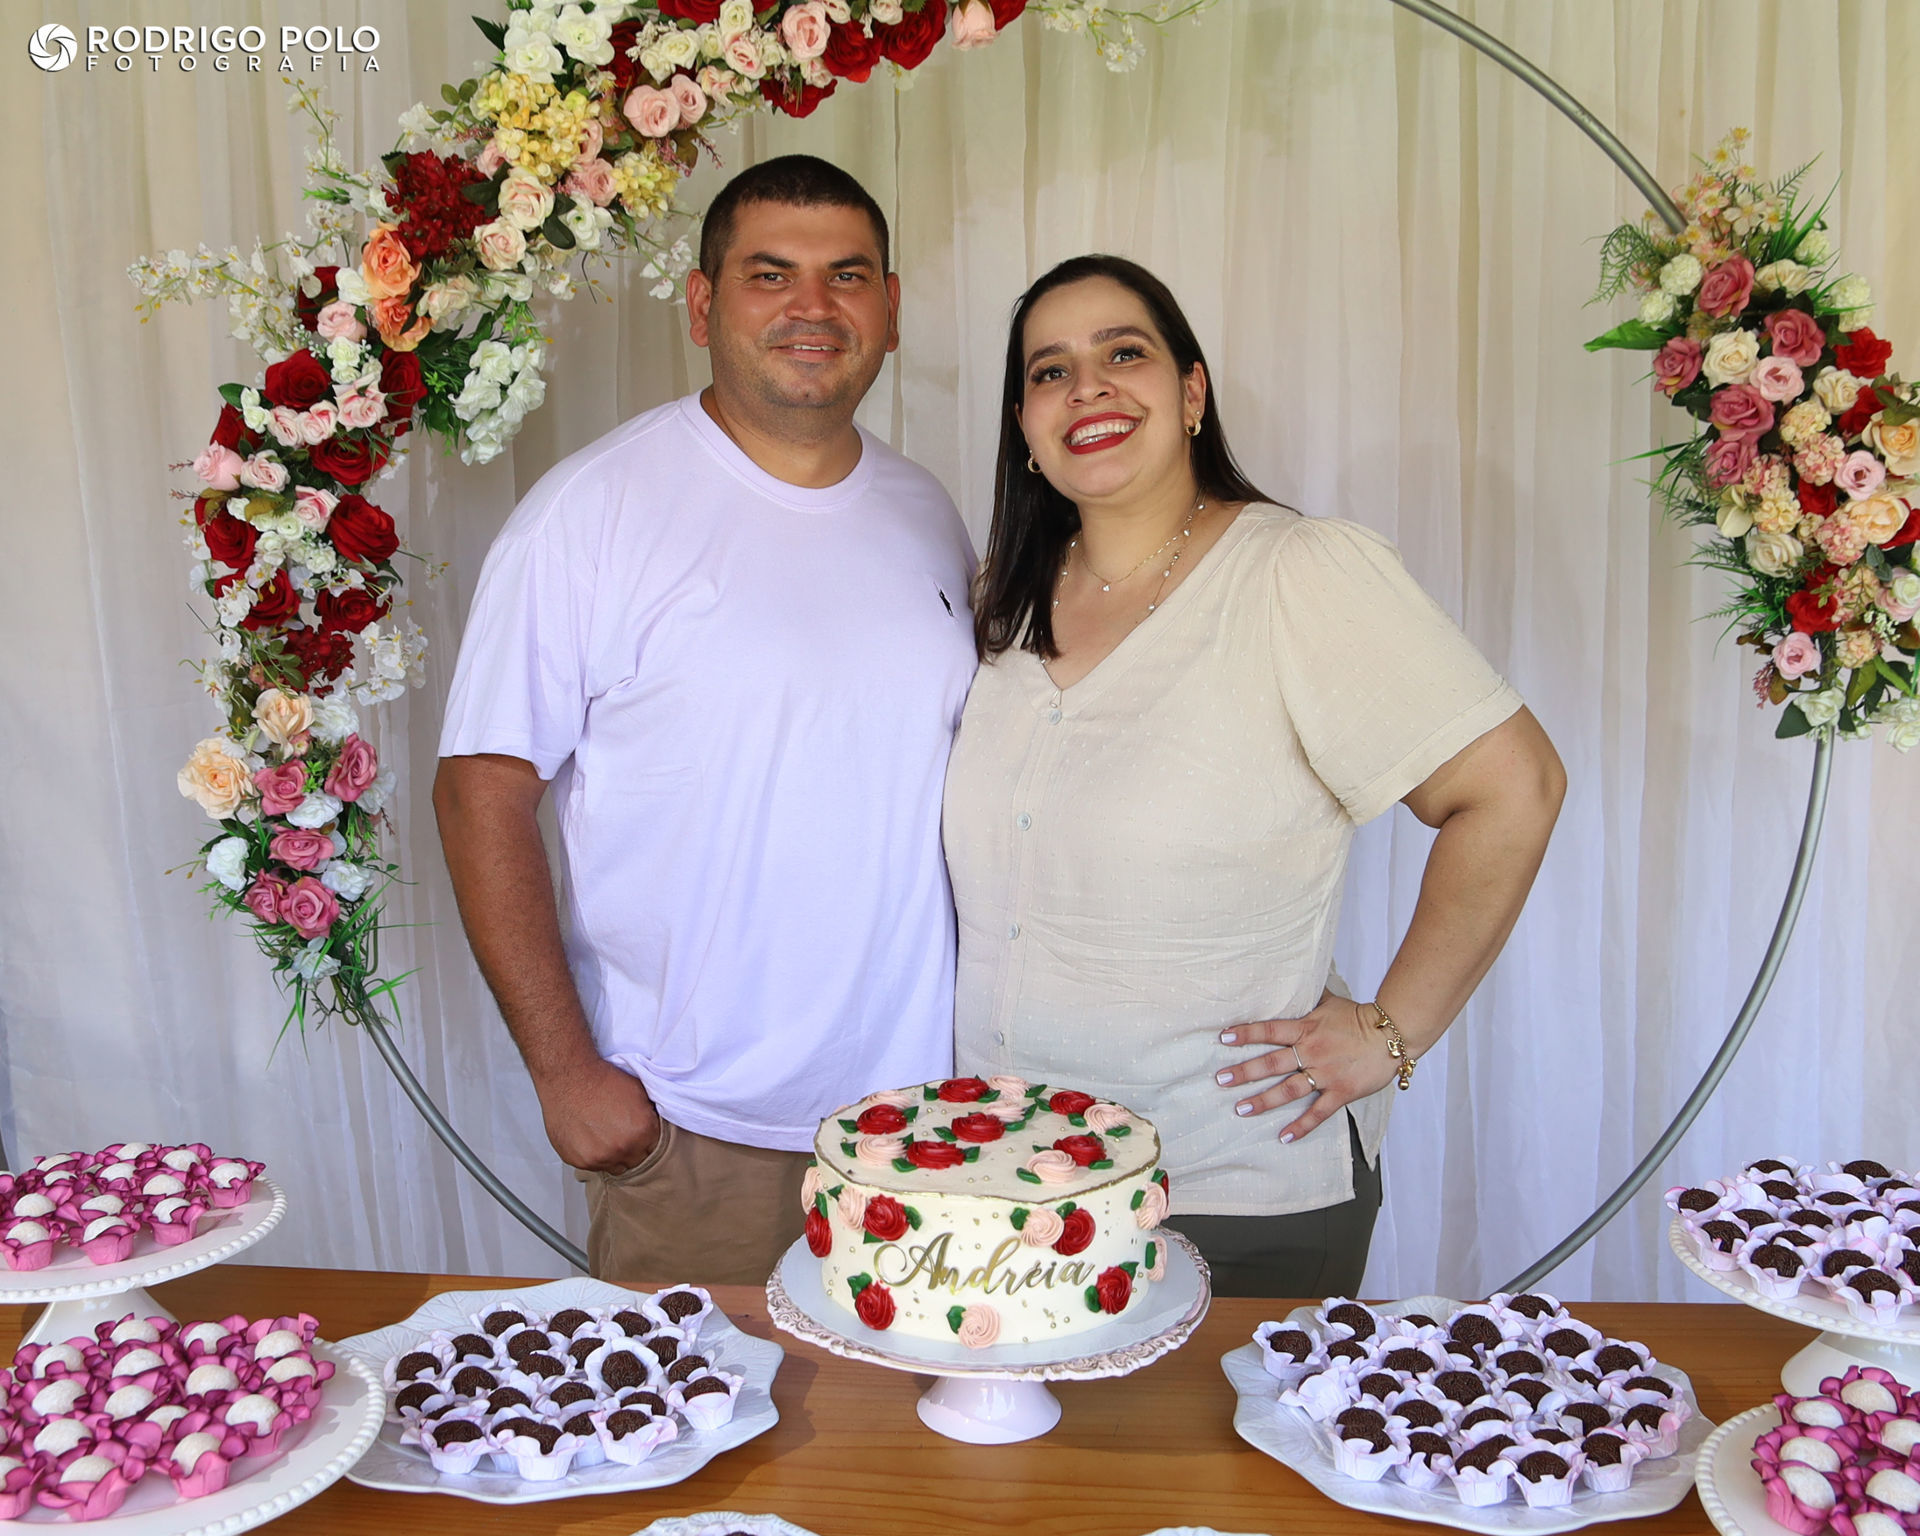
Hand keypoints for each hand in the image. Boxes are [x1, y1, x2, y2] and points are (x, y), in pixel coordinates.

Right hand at [534, 1058, 660, 1174]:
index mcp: (642, 1131)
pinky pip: (593, 1166)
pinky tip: (589, 1137)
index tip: (640, 1135)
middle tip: (621, 1134)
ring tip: (604, 1136)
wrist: (570, 1077)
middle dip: (632, 1150)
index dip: (647, 1141)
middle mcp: (623, 1148)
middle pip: (636, 1161)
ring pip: (615, 1167)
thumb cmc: (602, 1080)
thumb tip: (655, 1127)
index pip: (654, 1149)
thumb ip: (650, 1116)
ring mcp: (600, 1157)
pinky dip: (593, 1155)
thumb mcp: (639, 1091)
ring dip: (613, 1155)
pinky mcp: (580, 1161)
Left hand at [1211, 991, 1397, 1144]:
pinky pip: (1318, 1113)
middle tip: (1221, 1080)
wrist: (1393, 1034)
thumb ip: (1309, 998)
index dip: (1246, 1034)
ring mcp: (1325, 1074)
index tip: (1223, 1038)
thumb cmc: (1361, 1017)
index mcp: (1307, 1029)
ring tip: (1241, 1109)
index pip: (1269, 1030)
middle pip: (1271, 1063)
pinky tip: (1284, 1137)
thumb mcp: (1330, 1003)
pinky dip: (1301, 1126)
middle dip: (1244, 1072)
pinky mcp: (1341, 1092)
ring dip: (1263, 1101)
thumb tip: (1295, 981)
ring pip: (1288, 1090)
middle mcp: (1311, 1052)